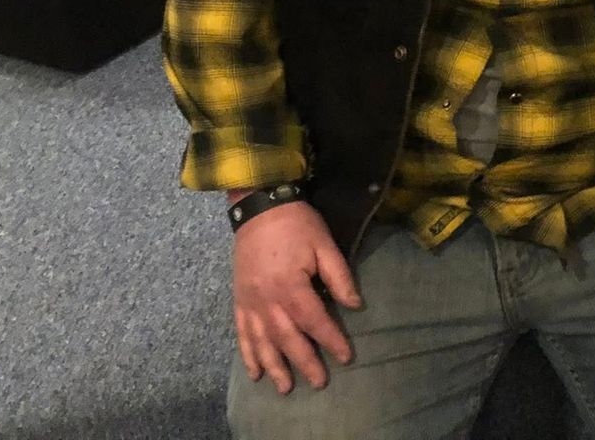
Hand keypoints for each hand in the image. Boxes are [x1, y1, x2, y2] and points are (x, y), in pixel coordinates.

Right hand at [231, 200, 361, 392]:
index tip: (346, 357)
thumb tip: (355, 305)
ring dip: (274, 367)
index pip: (314, 321)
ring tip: (285, 388)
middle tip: (320, 383)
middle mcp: (267, 300)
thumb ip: (339, 277)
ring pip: (262, 343)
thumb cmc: (297, 224)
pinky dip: (248, 354)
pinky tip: (255, 372)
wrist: (259, 206)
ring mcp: (250, 302)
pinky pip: (242, 333)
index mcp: (291, 286)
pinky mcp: (239, 300)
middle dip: (305, 362)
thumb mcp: (324, 244)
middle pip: (287, 339)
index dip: (331, 340)